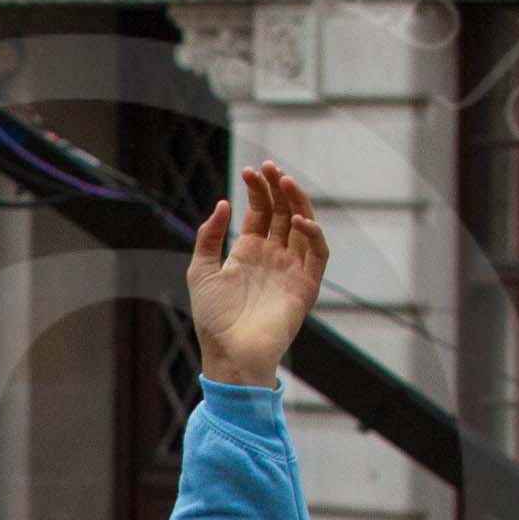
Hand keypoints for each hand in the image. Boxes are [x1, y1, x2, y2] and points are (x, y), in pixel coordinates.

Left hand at [186, 161, 329, 387]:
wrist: (230, 352)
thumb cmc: (213, 318)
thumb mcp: (201, 270)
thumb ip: (209, 237)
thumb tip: (222, 204)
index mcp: (249, 251)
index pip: (261, 211)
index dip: (258, 190)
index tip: (249, 171)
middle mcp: (273, 256)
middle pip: (283, 212)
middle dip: (279, 188)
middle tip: (271, 167)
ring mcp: (291, 269)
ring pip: (304, 226)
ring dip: (298, 202)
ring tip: (286, 181)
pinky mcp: (306, 286)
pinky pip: (317, 254)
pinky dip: (313, 234)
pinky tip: (299, 219)